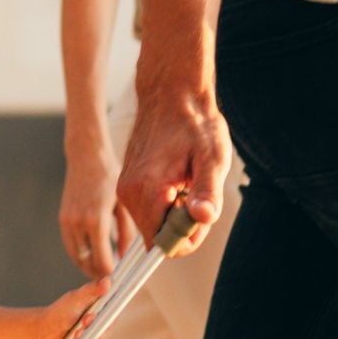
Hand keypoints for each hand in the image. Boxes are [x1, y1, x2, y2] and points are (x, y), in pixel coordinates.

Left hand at [32, 273, 108, 338]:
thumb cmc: (59, 312)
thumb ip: (91, 290)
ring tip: (76, 334)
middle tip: (83, 322)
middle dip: (95, 324)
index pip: (115, 303)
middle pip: (111, 321)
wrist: (47, 331)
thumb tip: (107, 281)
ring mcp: (99, 328)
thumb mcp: (75, 299)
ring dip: (90, 335)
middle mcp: (102, 314)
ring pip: (106, 335)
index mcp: (100, 300)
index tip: (95, 312)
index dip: (108, 309)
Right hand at [59, 125, 126, 273]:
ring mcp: (67, 222)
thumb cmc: (110, 177)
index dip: (111, 274)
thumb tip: (126, 256)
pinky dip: (80, 255)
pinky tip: (93, 256)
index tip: (121, 279)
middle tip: (113, 280)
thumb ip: (127, 233)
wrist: (86, 156)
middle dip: (100, 274)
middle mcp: (78, 223)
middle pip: (87, 263)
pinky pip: (70, 246)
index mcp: (96, 220)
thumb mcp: (124, 205)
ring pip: (76, 257)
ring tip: (104, 271)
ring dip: (88, 267)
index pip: (102, 260)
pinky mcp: (63, 219)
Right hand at [115, 79, 230, 254]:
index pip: (163, 244)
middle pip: (157, 236)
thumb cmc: (195, 124)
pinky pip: (148, 209)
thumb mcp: (212, 158)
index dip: (188, 237)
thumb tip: (202, 218)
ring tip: (188, 180)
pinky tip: (177, 177)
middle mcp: (129, 193)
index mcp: (147, 190)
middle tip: (198, 192)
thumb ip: (207, 191)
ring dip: (174, 212)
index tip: (201, 212)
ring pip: (153, 223)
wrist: (171, 94)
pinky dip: (166, 202)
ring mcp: (125, 189)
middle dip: (182, 225)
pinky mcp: (126, 183)